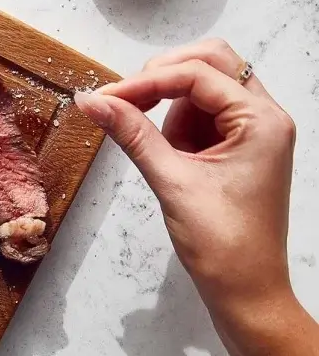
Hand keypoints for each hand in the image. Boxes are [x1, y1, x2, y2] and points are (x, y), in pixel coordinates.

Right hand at [74, 39, 296, 315]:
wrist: (246, 291)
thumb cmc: (222, 243)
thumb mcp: (171, 181)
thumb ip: (132, 133)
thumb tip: (91, 101)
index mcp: (262, 121)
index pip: (198, 74)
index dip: (146, 81)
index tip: (104, 97)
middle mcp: (264, 117)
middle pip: (210, 63)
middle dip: (163, 76)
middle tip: (124, 101)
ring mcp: (252, 131)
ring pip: (204, 87)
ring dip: (169, 104)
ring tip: (157, 148)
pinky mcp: (237, 147)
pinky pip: (202, 114)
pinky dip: (176, 124)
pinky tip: (168, 155)